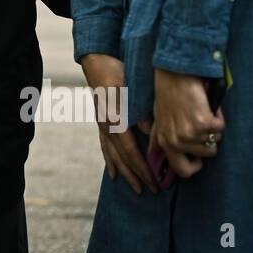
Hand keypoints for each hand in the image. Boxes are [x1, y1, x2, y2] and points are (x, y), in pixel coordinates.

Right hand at [80, 53, 156, 195]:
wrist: (97, 61)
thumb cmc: (118, 71)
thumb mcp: (133, 87)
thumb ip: (142, 109)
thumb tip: (150, 131)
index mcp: (116, 120)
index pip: (131, 152)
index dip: (143, 169)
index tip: (156, 182)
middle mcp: (107, 127)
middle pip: (122, 158)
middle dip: (137, 176)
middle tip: (151, 191)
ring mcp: (102, 125)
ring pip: (113, 156)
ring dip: (125, 173)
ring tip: (135, 189)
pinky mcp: (100, 122)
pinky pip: (105, 147)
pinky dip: (110, 161)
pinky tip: (114, 173)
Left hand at [147, 67, 224, 178]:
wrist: (175, 74)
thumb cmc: (168, 95)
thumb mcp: (159, 119)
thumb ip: (158, 138)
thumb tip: (154, 153)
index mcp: (165, 142)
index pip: (182, 171)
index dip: (195, 166)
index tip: (199, 159)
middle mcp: (176, 141)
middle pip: (206, 156)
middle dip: (209, 143)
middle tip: (203, 128)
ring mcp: (190, 133)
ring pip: (215, 141)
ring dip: (213, 128)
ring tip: (202, 112)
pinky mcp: (203, 123)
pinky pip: (220, 127)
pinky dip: (218, 116)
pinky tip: (207, 106)